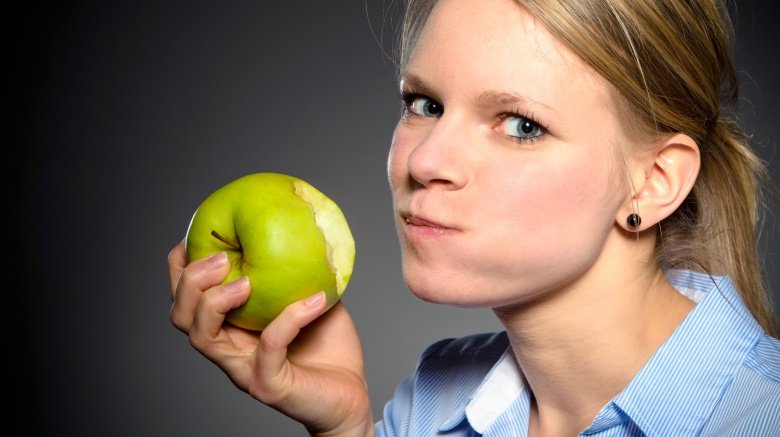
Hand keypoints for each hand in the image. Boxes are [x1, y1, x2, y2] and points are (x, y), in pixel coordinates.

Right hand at [168, 242, 373, 435]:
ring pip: (202, 338)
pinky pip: (268, 348)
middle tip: (220, 258)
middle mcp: (228, 348)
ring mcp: (244, 369)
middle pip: (181, 316)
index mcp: (231, 326)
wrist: (350, 396)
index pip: (187, 297)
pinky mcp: (269, 385)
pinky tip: (314, 300)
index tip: (197, 233)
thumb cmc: (329, 347)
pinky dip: (288, 319)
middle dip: (190, 282)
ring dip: (216, 302)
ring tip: (246, 281)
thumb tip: (300, 221)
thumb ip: (296, 267)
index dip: (181, 266)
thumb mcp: (309, 294)